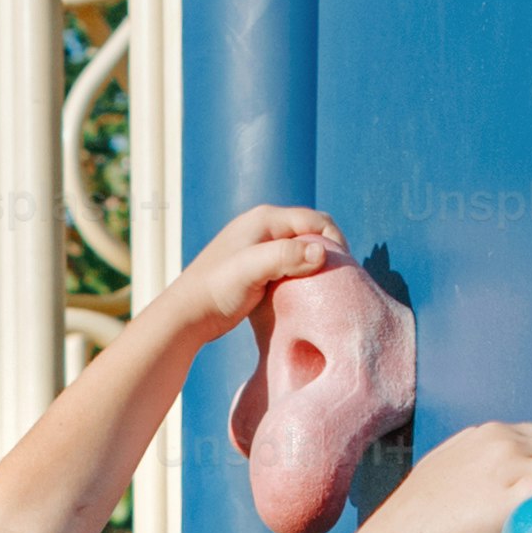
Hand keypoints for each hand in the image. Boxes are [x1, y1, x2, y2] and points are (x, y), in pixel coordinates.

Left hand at [160, 203, 351, 336]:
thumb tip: (322, 252)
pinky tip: (305, 292)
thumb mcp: (252, 270)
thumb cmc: (217, 289)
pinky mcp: (258, 266)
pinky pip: (291, 263)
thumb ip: (286, 257)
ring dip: (315, 265)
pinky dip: (302, 274)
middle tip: (339, 278)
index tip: (344, 269)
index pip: (317, 221)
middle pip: (311, 232)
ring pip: (302, 249)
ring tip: (326, 286)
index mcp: (266, 219)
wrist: (187, 314)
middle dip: (328, 252)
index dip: (334, 243)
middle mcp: (264, 226)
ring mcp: (260, 245)